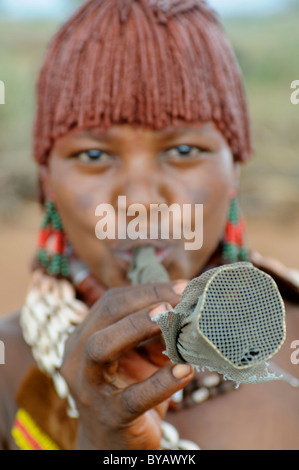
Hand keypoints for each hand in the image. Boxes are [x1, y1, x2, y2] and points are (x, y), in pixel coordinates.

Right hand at [60, 281, 193, 449]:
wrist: (112, 444)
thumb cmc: (128, 390)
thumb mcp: (139, 356)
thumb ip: (153, 334)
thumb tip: (183, 306)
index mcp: (83, 337)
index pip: (111, 301)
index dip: (147, 290)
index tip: (181, 287)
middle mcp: (77, 357)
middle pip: (104, 316)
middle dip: (143, 301)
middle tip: (178, 297)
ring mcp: (89, 388)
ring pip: (100, 347)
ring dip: (136, 327)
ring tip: (170, 318)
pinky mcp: (108, 417)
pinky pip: (132, 397)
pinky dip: (161, 382)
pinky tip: (186, 370)